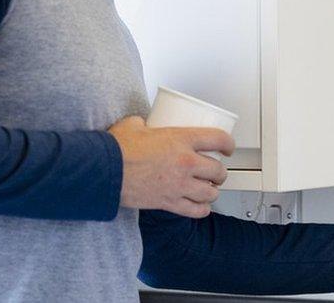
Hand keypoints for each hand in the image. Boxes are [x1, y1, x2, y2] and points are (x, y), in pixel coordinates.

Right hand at [108, 116, 235, 218]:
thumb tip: (144, 123)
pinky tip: (200, 205)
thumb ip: (145, 123)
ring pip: (211, 192)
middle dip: (220, 172)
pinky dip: (202, 209)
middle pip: (218, 170)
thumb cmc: (117, 149)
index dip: (229, 144)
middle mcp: (185, 163)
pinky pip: (196, 210)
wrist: (105, 171)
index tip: (228, 148)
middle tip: (216, 172)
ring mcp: (179, 185)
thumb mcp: (134, 124)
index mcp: (181, 139)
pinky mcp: (169, 202)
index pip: (218, 139)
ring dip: (212, 191)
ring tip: (208, 188)